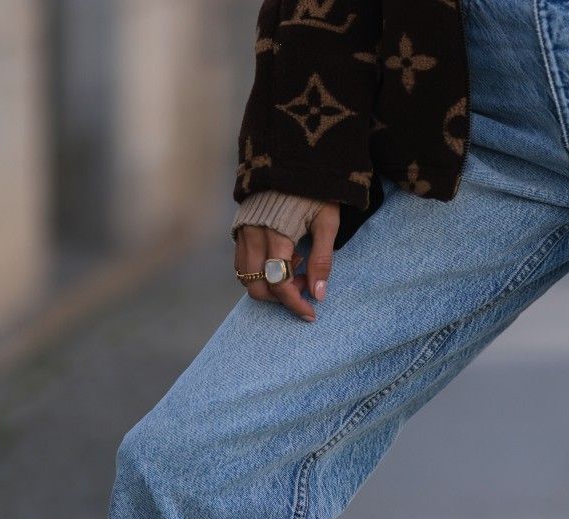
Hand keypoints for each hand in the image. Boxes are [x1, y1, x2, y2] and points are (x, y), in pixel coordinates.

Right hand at [233, 200, 340, 321]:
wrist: (292, 154)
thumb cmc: (315, 188)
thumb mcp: (327, 222)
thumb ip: (322, 259)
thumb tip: (319, 294)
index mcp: (276, 234)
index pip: (279, 283)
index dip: (295, 303)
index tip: (311, 313)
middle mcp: (253, 235)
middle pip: (256, 286)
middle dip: (281, 298)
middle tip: (305, 289)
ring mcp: (243, 231)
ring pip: (245, 275)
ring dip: (270, 285)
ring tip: (297, 271)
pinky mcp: (240, 227)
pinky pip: (242, 261)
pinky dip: (260, 271)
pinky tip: (284, 260)